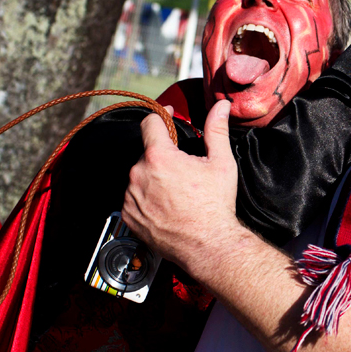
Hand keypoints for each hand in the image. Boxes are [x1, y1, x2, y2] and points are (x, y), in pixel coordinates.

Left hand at [122, 101, 240, 282]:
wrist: (208, 244)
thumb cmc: (215, 206)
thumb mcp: (221, 163)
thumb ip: (216, 130)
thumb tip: (220, 107)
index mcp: (159, 157)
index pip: (150, 123)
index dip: (162, 117)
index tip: (169, 119)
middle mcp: (139, 175)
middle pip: (147, 152)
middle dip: (163, 155)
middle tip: (183, 169)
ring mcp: (131, 196)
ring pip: (139, 175)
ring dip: (153, 177)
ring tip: (176, 191)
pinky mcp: (128, 215)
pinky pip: (133, 197)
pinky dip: (146, 197)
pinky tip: (166, 205)